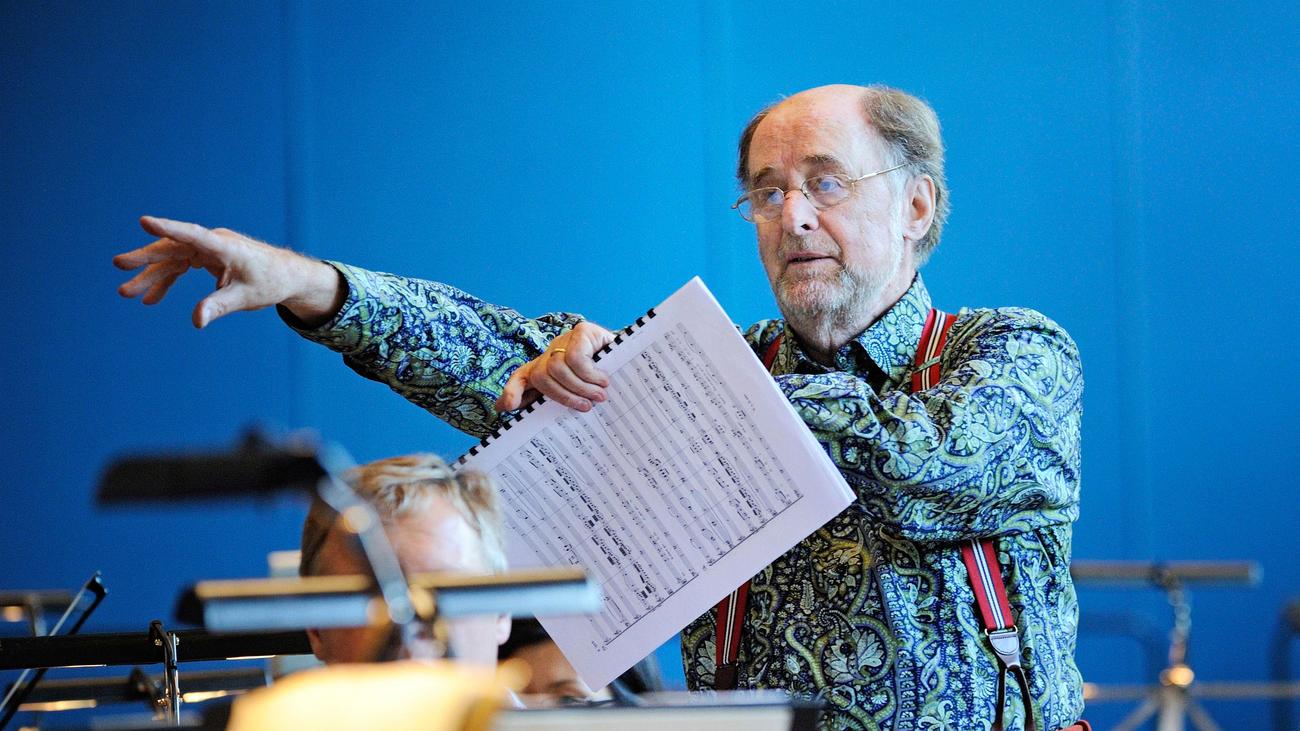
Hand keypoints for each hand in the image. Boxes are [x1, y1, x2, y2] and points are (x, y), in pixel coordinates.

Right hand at [114, 215, 343, 327]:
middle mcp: (214, 243)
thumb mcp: (247, 297)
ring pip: (173, 259)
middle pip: (174, 247)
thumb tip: (196, 320)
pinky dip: (167, 282)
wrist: (287, 277)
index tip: (144, 221)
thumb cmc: (271, 283)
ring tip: (127, 293)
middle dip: (145, 259)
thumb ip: (220, 306)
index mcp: (225, 247)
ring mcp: (209, 249)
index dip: (169, 228)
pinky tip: (150, 298)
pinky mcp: (208, 258)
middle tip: (118, 265)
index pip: (192, 235)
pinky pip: (181, 267)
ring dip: (151, 276)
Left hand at [496, 322, 616, 412]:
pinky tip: (603, 379)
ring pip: (556, 367)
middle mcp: (551, 352)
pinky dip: (589, 374)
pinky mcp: (582, 331)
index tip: (510, 407)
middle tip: (587, 406)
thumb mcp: (578, 395)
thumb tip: (505, 408)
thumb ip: (551, 403)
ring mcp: (565, 340)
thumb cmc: (602, 383)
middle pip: (540, 375)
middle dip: (563, 396)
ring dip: (580, 386)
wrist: (631, 360)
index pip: (521, 376)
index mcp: (546, 369)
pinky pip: (575, 357)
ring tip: (600, 395)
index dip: (512, 390)